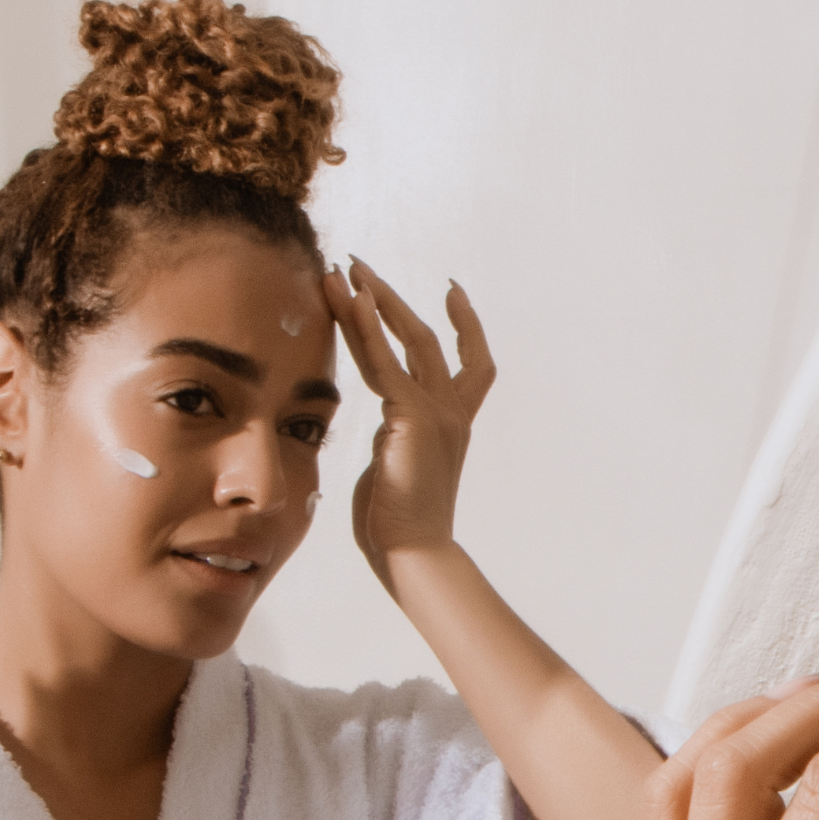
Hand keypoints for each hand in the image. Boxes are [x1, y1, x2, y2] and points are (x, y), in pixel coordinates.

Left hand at [323, 258, 494, 572]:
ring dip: (373, 300)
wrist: (414, 552)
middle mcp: (450, 411)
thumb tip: (379, 439)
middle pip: (429, 339)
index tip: (452, 292)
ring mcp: (435, 411)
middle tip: (363, 266)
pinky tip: (350, 298)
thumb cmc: (399, 527)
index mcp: (452, 425)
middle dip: (394, 300)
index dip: (465, 325)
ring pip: (405, 340)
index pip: (471, 364)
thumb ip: (393, 444)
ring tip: (347, 268)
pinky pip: (383, 360)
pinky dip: (365, 326)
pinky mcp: (410, 415)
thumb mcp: (397, 472)